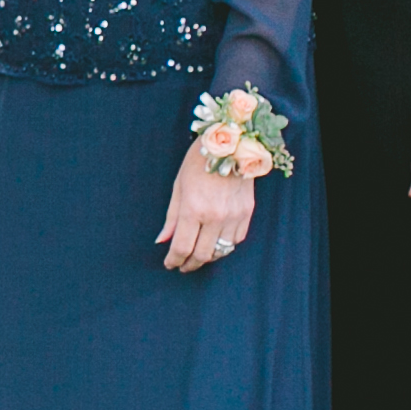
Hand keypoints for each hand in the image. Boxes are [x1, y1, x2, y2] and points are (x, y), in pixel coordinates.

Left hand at [156, 147, 256, 273]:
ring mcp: (234, 215)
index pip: (182, 247)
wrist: (230, 144)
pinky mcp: (247, 212)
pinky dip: (225, 246)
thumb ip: (172, 218)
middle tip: (182, 265)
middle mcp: (215, 216)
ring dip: (208, 257)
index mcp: (193, 209)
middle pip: (202, 255)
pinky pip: (237, 240)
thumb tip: (163, 241)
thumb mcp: (178, 187)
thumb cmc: (198, 162)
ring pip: (221, 251)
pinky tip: (216, 242)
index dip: (174, 260)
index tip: (170, 264)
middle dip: (190, 264)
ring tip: (198, 255)